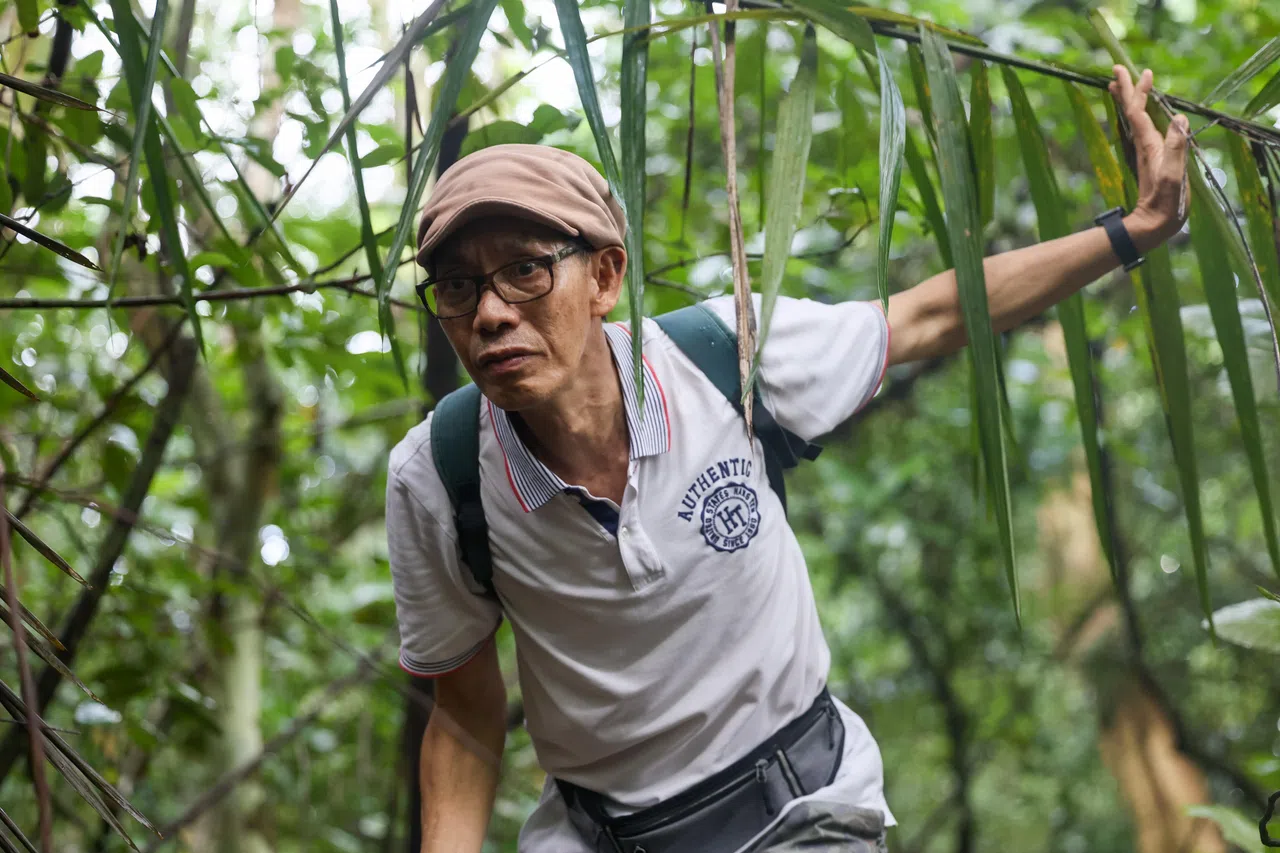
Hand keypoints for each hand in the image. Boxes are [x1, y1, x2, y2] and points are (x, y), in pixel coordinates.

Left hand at [1108, 65, 1189, 252]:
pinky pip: (1139, 130)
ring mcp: (1145, 152)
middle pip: (1131, 112)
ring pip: (1132, 120)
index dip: (1138, 91)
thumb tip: (1179, 117)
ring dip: (1127, 101)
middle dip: (1125, 89)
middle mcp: (1143, 145)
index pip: (1138, 112)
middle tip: (1117, 69)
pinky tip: (1137, 114)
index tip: (1138, 71)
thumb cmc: (1165, 201)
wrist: (1152, 224)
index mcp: (1149, 145)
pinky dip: (1136, 116)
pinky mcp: (1148, 160)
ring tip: (1119, 85)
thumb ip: (1177, 147)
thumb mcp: (1174, 174)